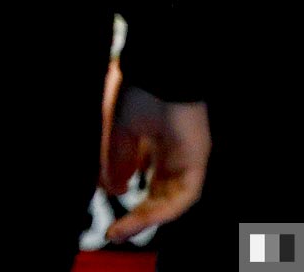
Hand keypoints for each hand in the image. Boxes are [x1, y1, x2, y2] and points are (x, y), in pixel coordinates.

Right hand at [99, 64, 211, 242]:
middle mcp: (175, 149)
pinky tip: (137, 218)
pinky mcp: (197, 158)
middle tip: (115, 230)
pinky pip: (185, 195)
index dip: (125, 190)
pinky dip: (162, 211)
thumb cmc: (139, 91)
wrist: (159, 72)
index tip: (106, 201)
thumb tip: (114, 190)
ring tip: (121, 231)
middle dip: (137, 212)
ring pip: (172, 198)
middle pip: (160, 190)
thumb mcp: (119, 133)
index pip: (146, 174)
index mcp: (157, 138)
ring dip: (146, 218)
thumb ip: (116, 162)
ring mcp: (188, 154)